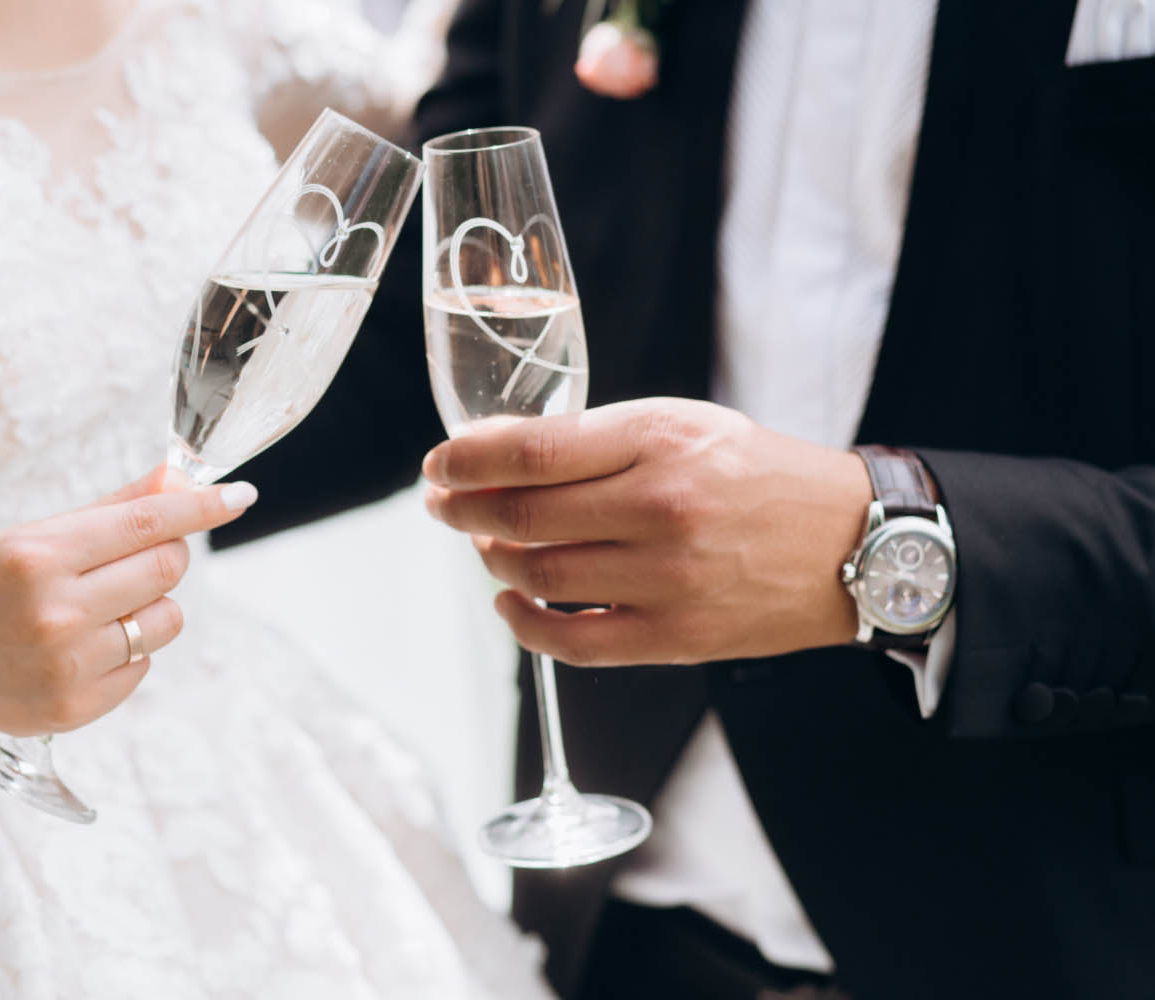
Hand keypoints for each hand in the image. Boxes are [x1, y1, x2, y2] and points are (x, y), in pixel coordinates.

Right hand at [0, 468, 256, 733]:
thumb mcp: (33, 534)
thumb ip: (114, 509)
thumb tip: (179, 481)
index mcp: (39, 556)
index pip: (147, 524)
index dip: (202, 507)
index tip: (238, 497)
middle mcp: (54, 613)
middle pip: (166, 569)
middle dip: (165, 554)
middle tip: (133, 555)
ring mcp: (66, 666)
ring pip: (165, 620)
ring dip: (149, 605)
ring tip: (100, 605)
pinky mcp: (74, 707)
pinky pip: (143, 664)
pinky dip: (127, 649)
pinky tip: (81, 645)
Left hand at [421, 399, 872, 666]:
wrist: (853, 541)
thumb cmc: (757, 475)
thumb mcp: (684, 424)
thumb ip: (597, 437)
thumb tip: (499, 456)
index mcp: (659, 438)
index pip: (531, 450)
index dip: (466, 459)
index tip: (439, 463)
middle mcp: (660, 506)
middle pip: (520, 515)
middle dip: (460, 509)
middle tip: (440, 503)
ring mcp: (667, 578)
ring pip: (536, 575)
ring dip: (490, 558)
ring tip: (483, 543)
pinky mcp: (676, 637)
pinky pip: (572, 642)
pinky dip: (523, 623)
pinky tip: (508, 600)